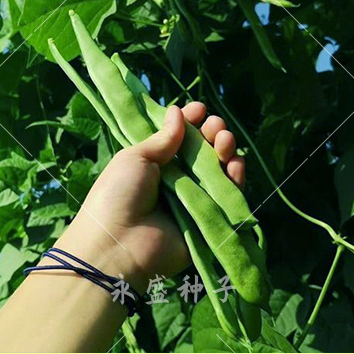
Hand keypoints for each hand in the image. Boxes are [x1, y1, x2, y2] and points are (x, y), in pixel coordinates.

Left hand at [52, 102, 245, 290]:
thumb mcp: (136, 158)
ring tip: (224, 140)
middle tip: (215, 126)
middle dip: (213, 133)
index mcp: (157, 163)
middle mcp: (179, 179)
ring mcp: (196, 198)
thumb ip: (163, 138)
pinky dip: (236, 177)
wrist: (119, 244)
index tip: (199, 109)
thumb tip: (178, 112)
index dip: (192, 121)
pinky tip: (235, 163)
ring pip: (221, 169)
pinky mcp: (210, 217)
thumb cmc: (118, 196)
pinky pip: (230, 195)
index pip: (181, 137)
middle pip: (205, 150)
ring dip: (226, 150)